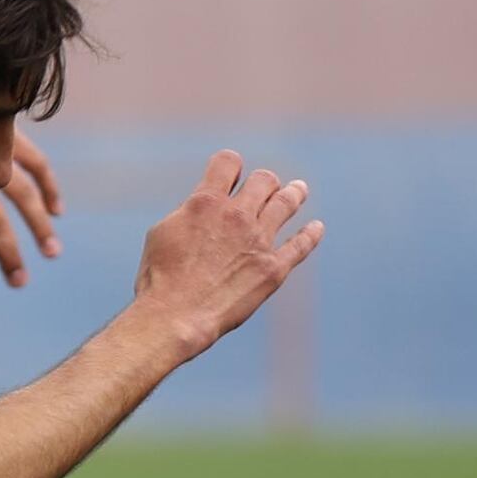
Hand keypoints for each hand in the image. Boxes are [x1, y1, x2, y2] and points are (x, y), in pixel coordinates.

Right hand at [134, 150, 318, 354]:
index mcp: (206, 202)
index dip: (231, 165)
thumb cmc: (160, 278)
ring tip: (299, 189)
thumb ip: (188, 212)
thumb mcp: (162, 232)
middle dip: (264, 181)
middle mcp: (237, 215)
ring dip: (294, 193)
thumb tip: (200, 205)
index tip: (232, 174)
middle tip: (266, 186)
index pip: (228, 162)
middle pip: (264, 180)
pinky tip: (316, 227)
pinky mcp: (274, 268)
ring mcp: (259, 241)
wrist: (176, 315)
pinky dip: (311, 234)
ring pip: (286, 203)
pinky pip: (301, 245)